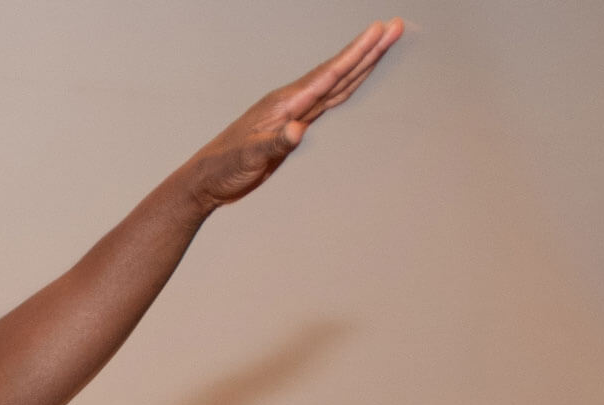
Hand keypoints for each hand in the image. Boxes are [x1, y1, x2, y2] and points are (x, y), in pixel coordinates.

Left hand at [179, 18, 403, 208]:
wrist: (208, 179)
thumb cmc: (224, 167)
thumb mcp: (249, 157)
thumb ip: (274, 143)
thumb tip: (297, 131)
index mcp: (285, 103)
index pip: (329, 74)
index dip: (357, 54)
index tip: (379, 31)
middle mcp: (292, 102)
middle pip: (339, 71)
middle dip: (368, 50)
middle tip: (394, 27)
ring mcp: (294, 112)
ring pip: (336, 82)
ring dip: (361, 64)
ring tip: (383, 43)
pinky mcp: (294, 125)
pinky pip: (328, 100)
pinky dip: (346, 86)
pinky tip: (354, 79)